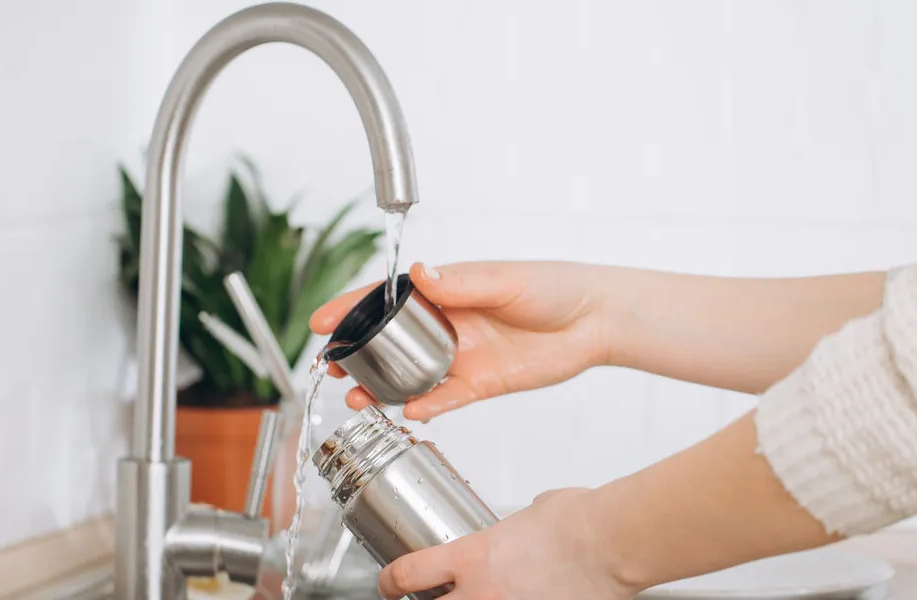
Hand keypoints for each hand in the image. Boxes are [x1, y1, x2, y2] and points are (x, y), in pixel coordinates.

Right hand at [309, 261, 611, 420]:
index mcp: (446, 290)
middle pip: (388, 340)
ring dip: (381, 386)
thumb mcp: (505, 280)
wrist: (594, 321)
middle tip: (331, 367)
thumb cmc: (553, 287)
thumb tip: (420, 274)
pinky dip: (425, 406)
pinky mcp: (481, 382)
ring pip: (409, 373)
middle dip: (356, 353)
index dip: (352, 309)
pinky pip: (445, 397)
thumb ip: (462, 283)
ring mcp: (461, 354)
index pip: (388, 298)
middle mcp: (447, 323)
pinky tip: (409, 411)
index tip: (322, 321)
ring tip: (357, 400)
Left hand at [377, 488, 637, 599]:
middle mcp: (481, 593)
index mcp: (473, 556)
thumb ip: (514, 527)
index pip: (409, 574)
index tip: (389, 584)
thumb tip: (522, 527)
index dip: (390, 582)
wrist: (611, 541)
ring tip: (477, 599)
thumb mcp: (530, 513)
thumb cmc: (578, 520)